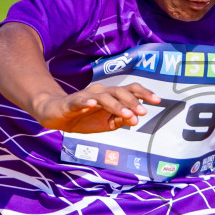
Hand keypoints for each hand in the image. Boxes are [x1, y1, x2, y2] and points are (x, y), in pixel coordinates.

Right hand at [34, 82, 160, 132]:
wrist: (56, 117)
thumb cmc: (84, 118)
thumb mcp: (107, 124)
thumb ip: (121, 120)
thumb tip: (136, 119)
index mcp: (111, 97)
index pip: (130, 91)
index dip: (144, 94)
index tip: (158, 101)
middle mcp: (101, 92)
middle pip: (119, 91)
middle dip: (132, 102)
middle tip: (143, 112)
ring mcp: (86, 96)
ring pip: (103, 97)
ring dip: (116, 105)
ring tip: (126, 114)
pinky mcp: (72, 102)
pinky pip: (80, 100)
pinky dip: (86, 102)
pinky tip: (93, 105)